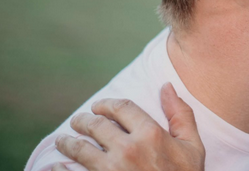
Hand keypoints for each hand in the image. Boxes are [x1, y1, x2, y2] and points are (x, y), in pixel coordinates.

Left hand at [53, 83, 204, 170]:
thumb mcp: (192, 146)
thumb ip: (181, 114)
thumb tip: (167, 86)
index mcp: (151, 134)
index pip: (121, 107)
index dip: (106, 104)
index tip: (98, 106)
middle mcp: (128, 149)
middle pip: (97, 125)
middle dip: (83, 120)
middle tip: (78, 121)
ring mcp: (111, 170)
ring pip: (80, 149)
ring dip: (67, 141)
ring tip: (63, 140)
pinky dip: (60, 169)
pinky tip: (55, 166)